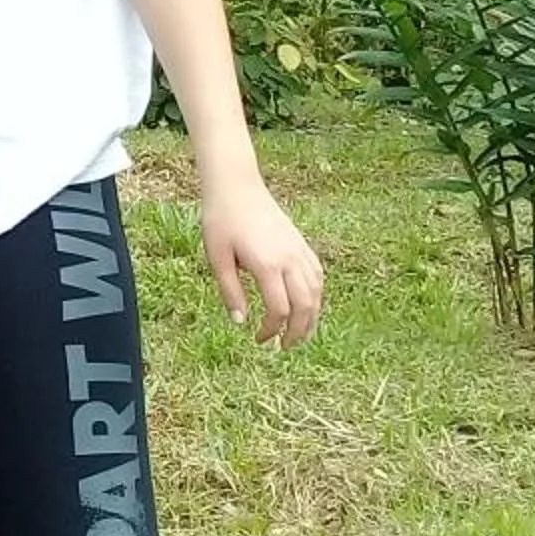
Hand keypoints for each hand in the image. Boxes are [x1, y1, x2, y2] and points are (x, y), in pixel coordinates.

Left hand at [200, 177, 323, 346]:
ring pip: (316, 292)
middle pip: (305, 306)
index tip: (259, 339)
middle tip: (285, 347)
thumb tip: (241, 322)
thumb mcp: (217, 258)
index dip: (271, 330)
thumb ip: (230, 292)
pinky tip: (307, 305)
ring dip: (311, 317)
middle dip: (298, 332)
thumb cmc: (221, 221)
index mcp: (267, 265)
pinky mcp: (302, 244)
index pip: (279, 310)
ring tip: (299, 333)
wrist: (236, 187)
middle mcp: (289, 260)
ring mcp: (300, 251)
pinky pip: (317, 276)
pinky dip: (316, 296)